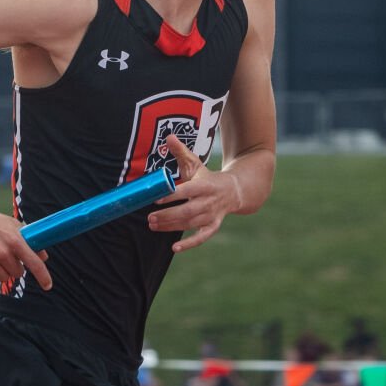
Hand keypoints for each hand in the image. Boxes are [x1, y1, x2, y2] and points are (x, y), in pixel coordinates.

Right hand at [0, 199, 50, 290]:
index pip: (34, 263)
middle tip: (4, 257)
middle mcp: (2, 251)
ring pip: (2, 279)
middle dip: (13, 268)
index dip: (44, 277)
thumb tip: (44, 257)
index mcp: (15, 240)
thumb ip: (28, 240)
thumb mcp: (11, 225)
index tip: (48, 286)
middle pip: (17, 274)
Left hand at [147, 136, 241, 252]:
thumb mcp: (196, 163)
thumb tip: (168, 136)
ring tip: (153, 225)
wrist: (235, 190)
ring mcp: (212, 215)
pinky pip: (202, 237)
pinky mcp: (213, 225)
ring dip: (171, 226)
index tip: (156, 198)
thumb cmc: (208, 177)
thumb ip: (181, 152)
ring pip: (190, 224)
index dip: (172, 195)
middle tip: (150, 218)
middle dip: (168, 215)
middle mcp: (209, 201)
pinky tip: (175, 249)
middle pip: (187, 211)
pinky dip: (190, 244)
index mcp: (205, 185)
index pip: (187, 191)